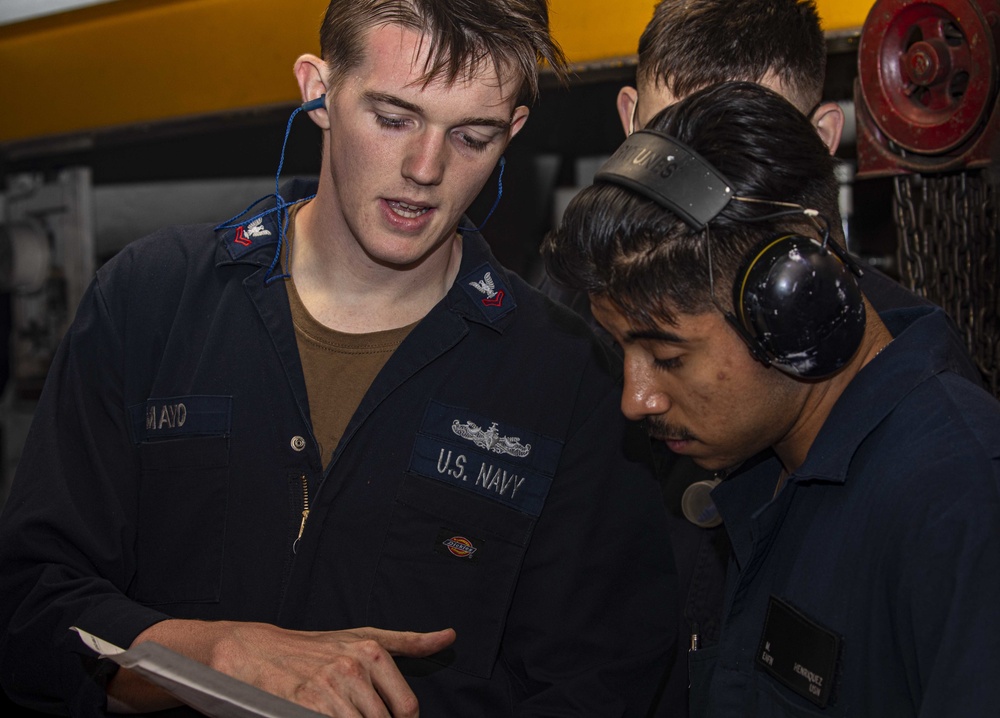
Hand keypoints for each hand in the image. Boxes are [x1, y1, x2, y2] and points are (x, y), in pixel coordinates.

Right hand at [107, 620, 455, 716]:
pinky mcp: (305, 703)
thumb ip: (407, 642)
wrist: (255, 649)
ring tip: (340, 712)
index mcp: (373, 651)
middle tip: (356, 713)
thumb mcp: (364, 637)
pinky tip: (321, 715)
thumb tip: (448, 636)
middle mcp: (354, 667)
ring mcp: (329, 687)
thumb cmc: (314, 646)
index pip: (406, 709)